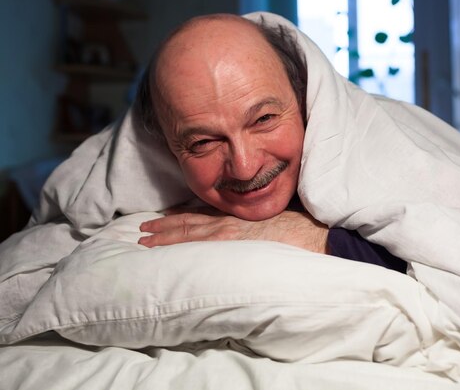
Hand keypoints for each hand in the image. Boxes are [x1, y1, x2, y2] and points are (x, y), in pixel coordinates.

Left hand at [138, 207, 328, 253]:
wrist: (314, 234)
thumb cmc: (300, 229)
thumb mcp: (274, 222)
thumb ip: (256, 227)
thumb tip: (251, 234)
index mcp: (239, 217)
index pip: (204, 215)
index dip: (182, 217)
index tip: (164, 219)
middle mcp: (230, 221)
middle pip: (190, 221)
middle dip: (165, 226)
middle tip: (142, 229)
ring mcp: (230, 232)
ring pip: (189, 231)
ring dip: (165, 235)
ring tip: (144, 239)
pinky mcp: (233, 242)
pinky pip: (200, 242)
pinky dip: (180, 243)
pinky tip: (166, 248)